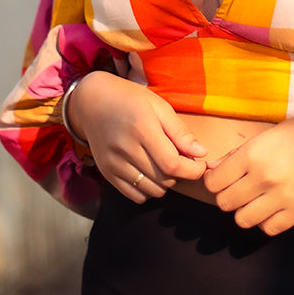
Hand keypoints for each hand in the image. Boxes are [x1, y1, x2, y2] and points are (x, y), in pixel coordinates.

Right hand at [69, 71, 207, 201]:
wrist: (92, 101)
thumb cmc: (129, 99)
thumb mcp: (158, 105)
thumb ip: (180, 131)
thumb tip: (201, 153)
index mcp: (142, 127)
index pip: (172, 163)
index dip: (192, 170)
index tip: (200, 166)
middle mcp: (125, 148)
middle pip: (164, 179)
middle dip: (181, 175)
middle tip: (182, 159)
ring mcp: (113, 163)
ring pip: (152, 190)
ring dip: (165, 182)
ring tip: (164, 163)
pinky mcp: (107, 173)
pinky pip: (135, 195)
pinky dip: (148, 189)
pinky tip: (149, 172)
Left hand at [202, 110, 293, 235]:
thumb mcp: (266, 135)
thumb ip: (238, 155)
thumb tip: (211, 169)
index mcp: (253, 153)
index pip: (215, 182)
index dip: (215, 181)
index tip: (223, 179)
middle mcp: (264, 177)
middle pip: (226, 203)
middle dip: (229, 196)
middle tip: (240, 188)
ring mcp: (282, 197)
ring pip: (243, 219)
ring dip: (246, 210)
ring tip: (257, 198)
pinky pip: (269, 228)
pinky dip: (266, 220)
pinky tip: (273, 206)